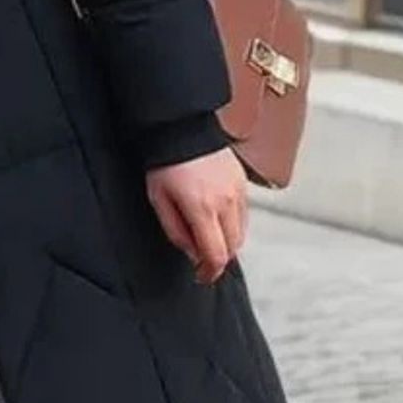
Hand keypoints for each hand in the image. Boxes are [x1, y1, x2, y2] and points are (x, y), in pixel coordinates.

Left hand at [146, 147, 248, 284]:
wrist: (181, 126)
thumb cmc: (164, 163)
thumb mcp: (158, 199)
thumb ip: (175, 230)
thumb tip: (193, 253)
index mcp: (203, 209)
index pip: (216, 255)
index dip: (209, 272)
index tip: (201, 276)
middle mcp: (226, 202)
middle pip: (233, 247)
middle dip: (218, 258)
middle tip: (202, 261)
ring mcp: (238, 192)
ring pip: (242, 232)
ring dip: (227, 242)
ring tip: (208, 238)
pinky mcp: (243, 182)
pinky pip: (244, 214)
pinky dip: (233, 224)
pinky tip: (217, 219)